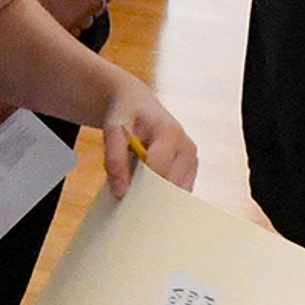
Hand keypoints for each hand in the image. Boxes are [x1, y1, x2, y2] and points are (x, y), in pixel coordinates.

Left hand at [99, 77, 197, 193]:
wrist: (137, 103)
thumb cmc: (126, 114)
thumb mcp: (113, 129)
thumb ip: (115, 158)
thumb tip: (120, 192)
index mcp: (171, 133)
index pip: (157, 170)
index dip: (140, 188)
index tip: (122, 198)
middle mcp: (187, 148)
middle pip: (169, 185)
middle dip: (149, 197)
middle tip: (128, 202)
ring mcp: (192, 160)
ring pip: (176, 193)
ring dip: (156, 199)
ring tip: (136, 193)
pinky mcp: (191, 170)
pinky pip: (178, 192)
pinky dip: (162, 197)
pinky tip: (147, 193)